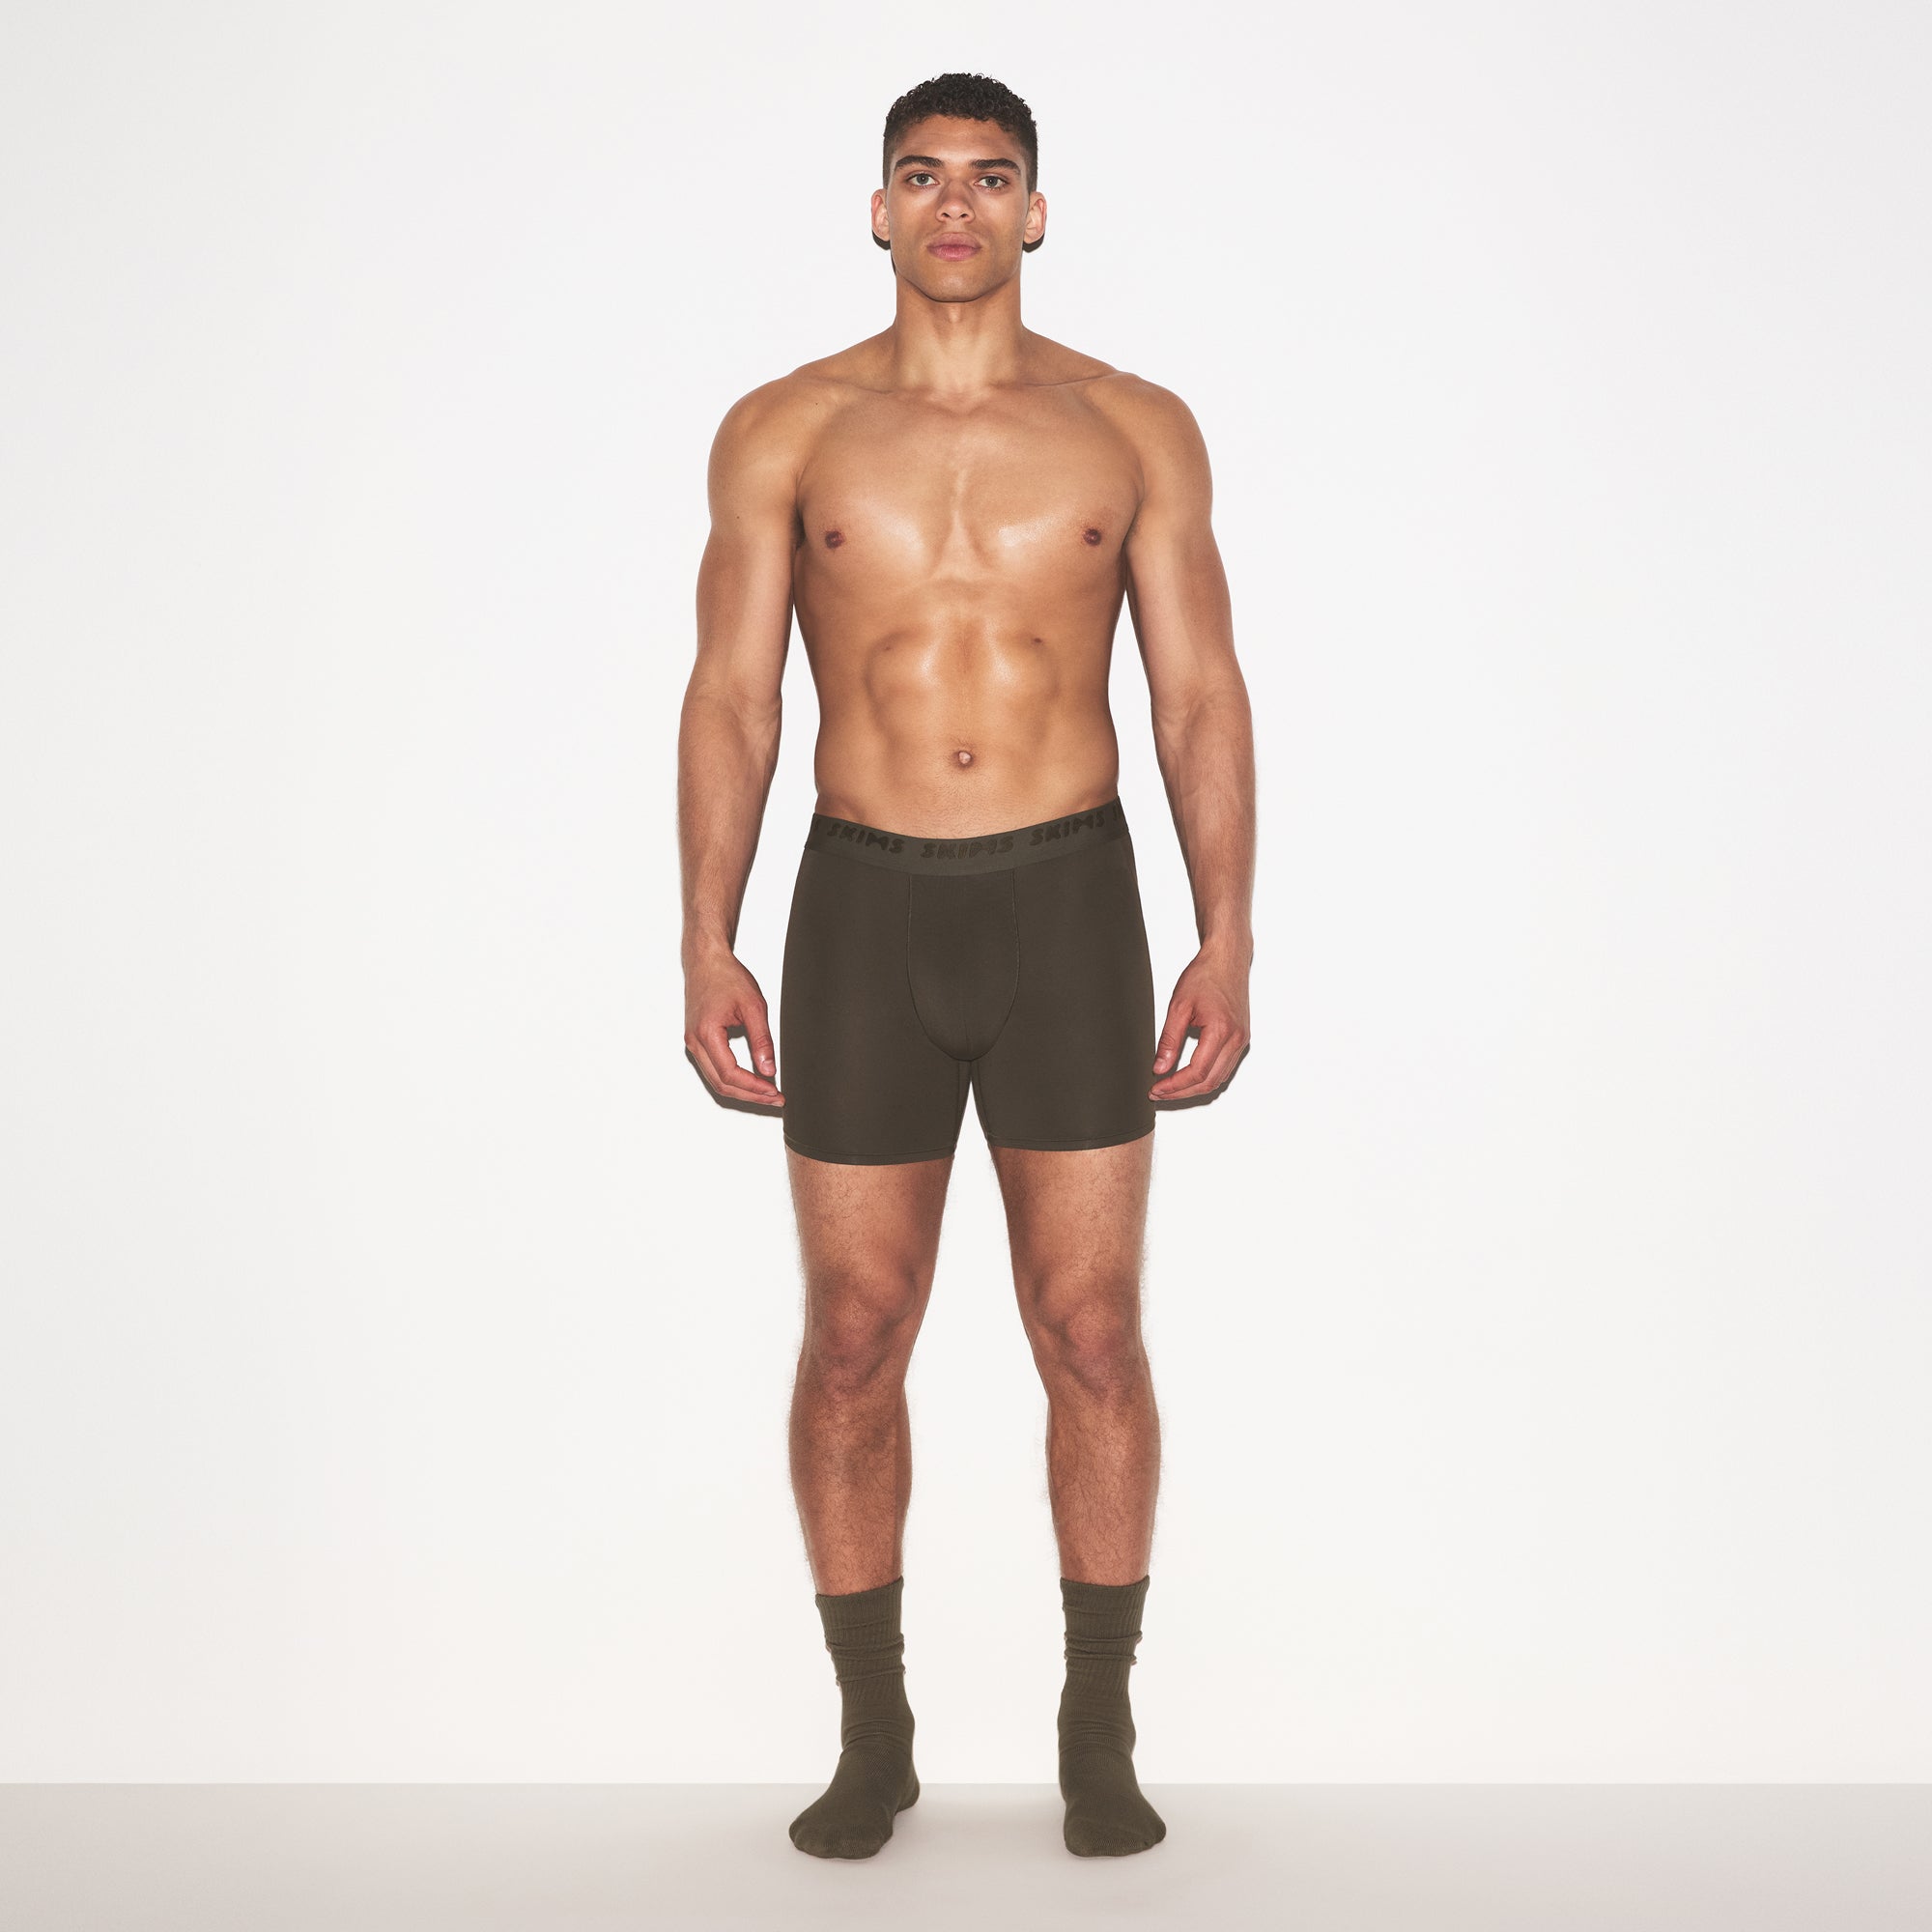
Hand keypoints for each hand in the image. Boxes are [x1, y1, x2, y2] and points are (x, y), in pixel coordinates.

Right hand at [684, 946, 783, 1107]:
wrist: (706, 961)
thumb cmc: (726, 976)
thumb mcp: (753, 1006)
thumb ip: (762, 1040)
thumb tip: (769, 1069)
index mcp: (706, 1033)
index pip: (731, 1074)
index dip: (754, 1088)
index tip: (775, 1091)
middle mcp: (694, 1041)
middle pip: (721, 1084)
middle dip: (750, 1095)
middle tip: (775, 1099)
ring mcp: (693, 1042)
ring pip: (715, 1079)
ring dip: (741, 1090)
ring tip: (766, 1093)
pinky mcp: (696, 1040)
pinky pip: (712, 1069)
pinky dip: (732, 1079)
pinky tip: (750, 1080)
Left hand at [1151, 942, 1250, 1100]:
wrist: (1227, 959)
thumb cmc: (1205, 975)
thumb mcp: (1178, 1006)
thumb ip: (1168, 1040)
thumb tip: (1160, 1068)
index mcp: (1222, 1031)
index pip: (1197, 1072)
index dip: (1175, 1085)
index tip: (1156, 1088)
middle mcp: (1237, 1039)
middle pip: (1209, 1081)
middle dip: (1182, 1092)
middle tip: (1159, 1093)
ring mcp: (1242, 1040)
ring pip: (1219, 1079)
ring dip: (1194, 1088)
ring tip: (1170, 1088)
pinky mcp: (1241, 1039)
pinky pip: (1225, 1068)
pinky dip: (1206, 1077)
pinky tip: (1188, 1076)